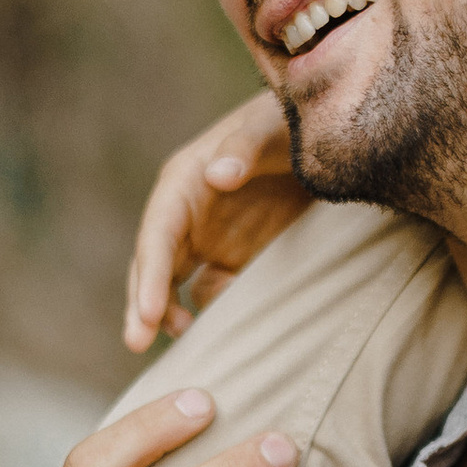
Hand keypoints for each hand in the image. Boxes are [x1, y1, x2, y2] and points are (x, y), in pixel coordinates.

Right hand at [124, 91, 310, 350]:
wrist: (332, 136)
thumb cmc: (290, 121)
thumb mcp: (271, 125)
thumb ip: (246, 146)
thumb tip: (218, 174)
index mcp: (183, 183)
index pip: (157, 233)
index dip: (149, 273)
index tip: (146, 311)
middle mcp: (187, 216)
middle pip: (155, 266)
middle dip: (143, 304)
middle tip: (135, 343)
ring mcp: (211, 241)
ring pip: (177, 287)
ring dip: (172, 316)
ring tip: (186, 346)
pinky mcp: (237, 259)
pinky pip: (215, 294)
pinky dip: (214, 317)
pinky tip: (227, 338)